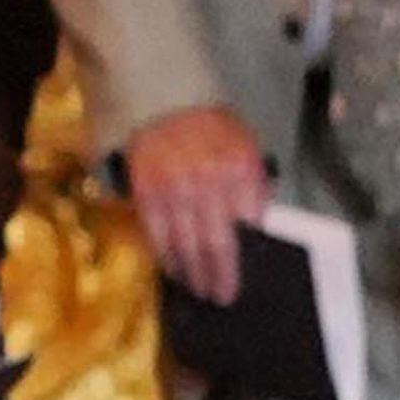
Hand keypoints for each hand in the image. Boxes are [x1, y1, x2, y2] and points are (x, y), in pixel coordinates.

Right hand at [126, 105, 267, 303]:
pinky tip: (172, 268)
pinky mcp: (145, 192)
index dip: (246, 259)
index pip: (248, 228)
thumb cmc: (212, 129)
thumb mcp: (247, 149)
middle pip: (216, 245)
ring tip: (198, 288)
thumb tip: (254, 232)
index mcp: (241, 171)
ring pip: (185, 244)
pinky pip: (156, 233)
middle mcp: (208, 183)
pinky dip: (165, 255)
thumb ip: (253, 188)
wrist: (164, 102)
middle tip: (221, 297)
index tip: (244, 279)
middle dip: (219, 277)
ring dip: (192, 272)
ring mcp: (173, 189)